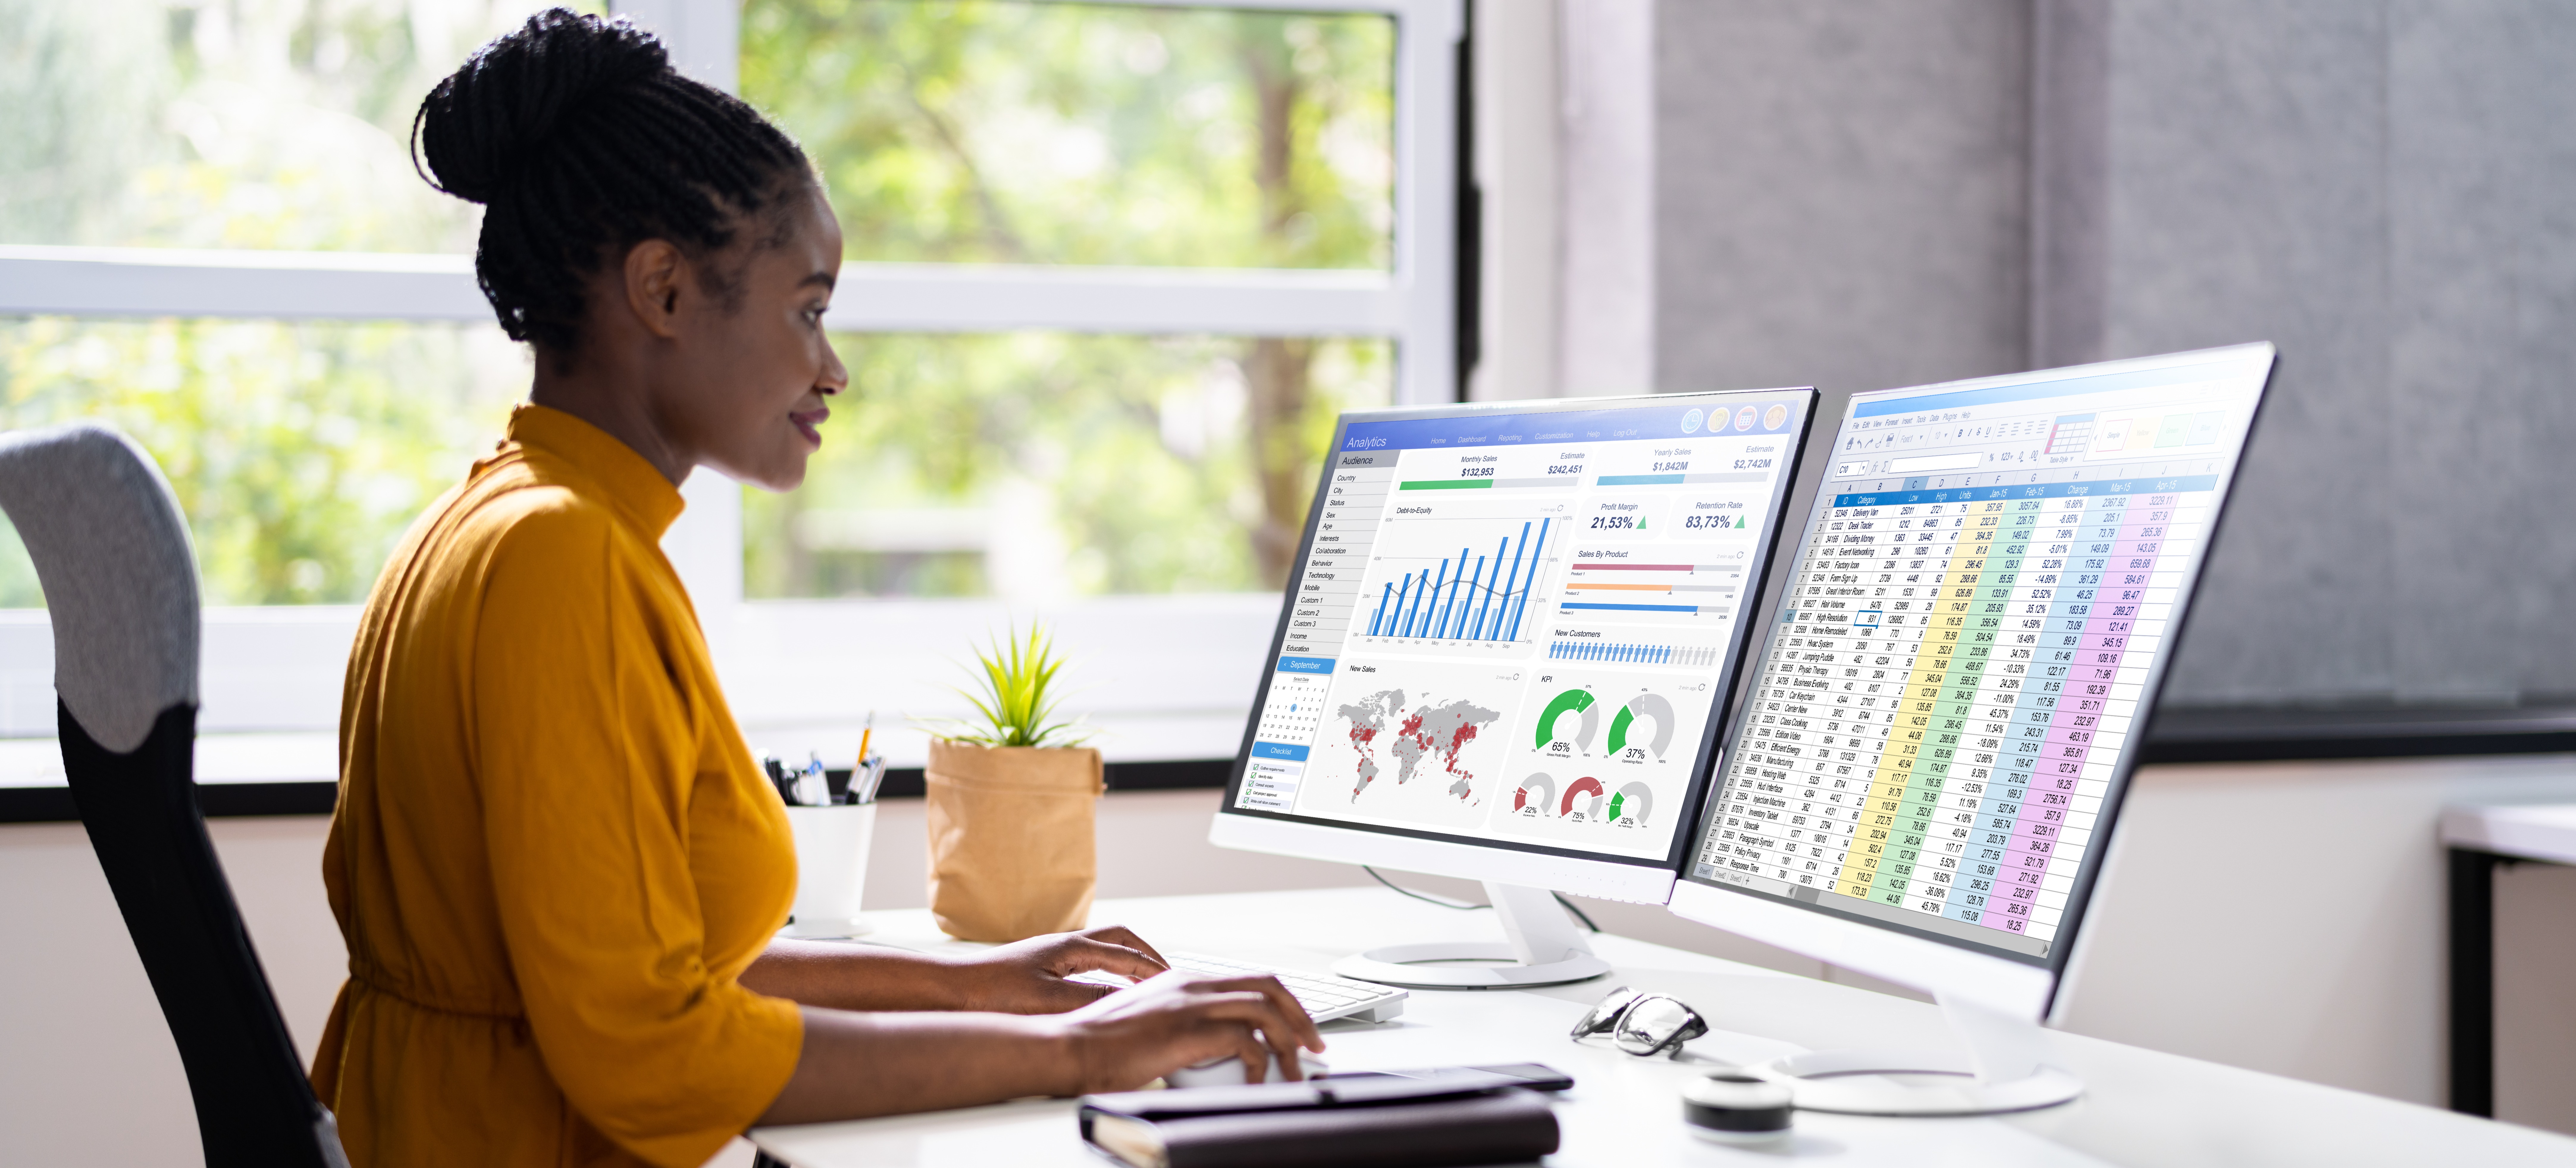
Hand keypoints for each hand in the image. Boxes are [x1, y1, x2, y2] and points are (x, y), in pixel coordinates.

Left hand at [949, 925, 1172, 1013]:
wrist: (951, 991)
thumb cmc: (990, 993)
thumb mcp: (1047, 1000)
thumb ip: (1089, 998)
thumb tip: (1127, 1000)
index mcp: (1071, 947)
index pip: (1126, 953)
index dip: (1154, 969)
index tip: (1176, 983)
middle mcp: (1065, 945)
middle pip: (1120, 940)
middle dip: (1147, 956)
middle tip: (1167, 975)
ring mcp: (1053, 955)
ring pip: (1104, 950)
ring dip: (1128, 963)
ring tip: (1146, 984)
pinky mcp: (1043, 969)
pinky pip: (1089, 964)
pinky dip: (1108, 973)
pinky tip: (1108, 994)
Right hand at [1045, 969, 1326, 1092]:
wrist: (1070, 1047)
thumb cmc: (1104, 1044)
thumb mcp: (1154, 1022)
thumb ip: (1185, 1023)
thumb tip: (1217, 1046)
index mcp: (1186, 979)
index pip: (1252, 980)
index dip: (1283, 1003)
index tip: (1297, 1029)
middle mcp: (1193, 983)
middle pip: (1270, 985)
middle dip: (1300, 1015)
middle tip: (1314, 1044)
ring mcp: (1191, 1003)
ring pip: (1266, 1009)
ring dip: (1289, 1042)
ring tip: (1297, 1069)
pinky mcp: (1188, 1029)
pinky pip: (1245, 1041)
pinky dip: (1260, 1063)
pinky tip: (1257, 1082)